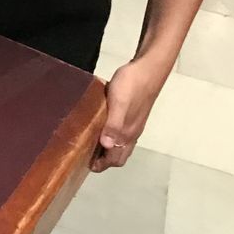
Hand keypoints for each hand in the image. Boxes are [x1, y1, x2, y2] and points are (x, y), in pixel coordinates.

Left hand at [92, 56, 168, 171]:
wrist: (148, 68)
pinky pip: (121, 132)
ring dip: (107, 149)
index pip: (116, 158)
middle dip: (104, 160)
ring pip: (121, 144)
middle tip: (85, 157)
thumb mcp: (119, 104)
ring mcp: (134, 123)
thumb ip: (113, 125)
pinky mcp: (133, 113)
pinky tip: (101, 126)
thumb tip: (106, 146)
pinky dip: (110, 136)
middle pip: (119, 154)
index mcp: (128, 132)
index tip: (85, 165)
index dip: (101, 165)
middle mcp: (132, 132)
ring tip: (90, 144)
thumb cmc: (132, 85)